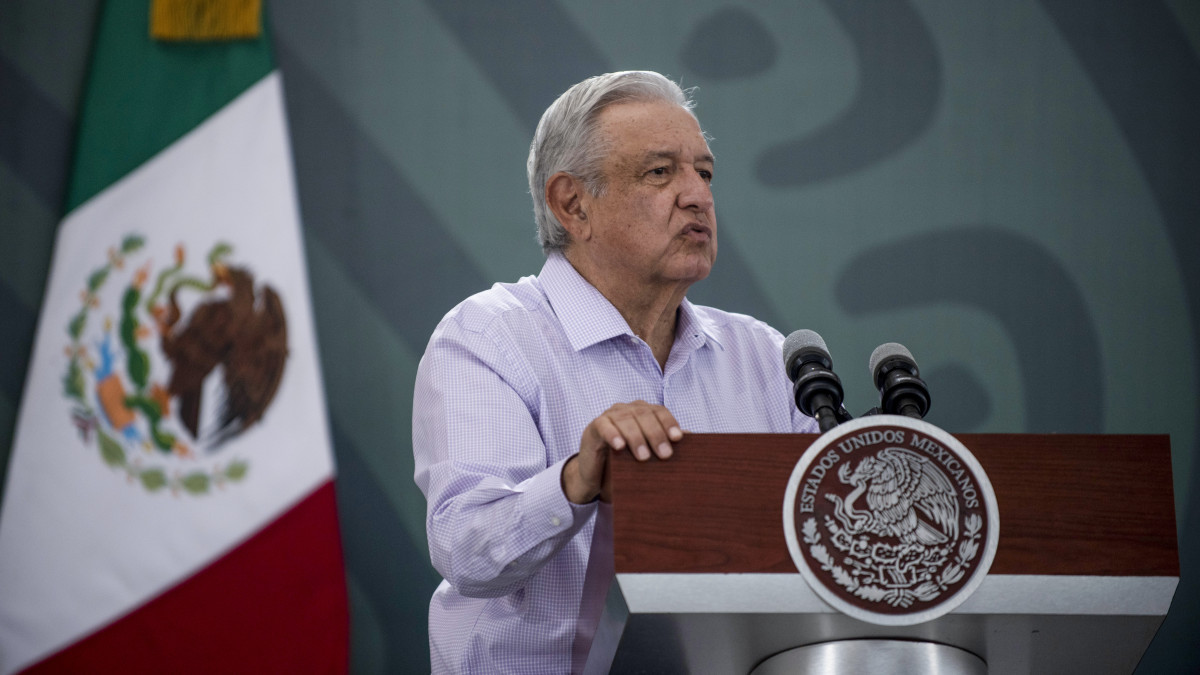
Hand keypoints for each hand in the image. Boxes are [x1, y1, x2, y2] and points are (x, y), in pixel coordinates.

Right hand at [561, 401, 683, 503]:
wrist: (597, 477)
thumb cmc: (626, 463)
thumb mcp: (648, 454)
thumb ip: (666, 443)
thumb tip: (691, 439)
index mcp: (642, 412)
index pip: (659, 411)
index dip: (669, 423)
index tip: (678, 439)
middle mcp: (627, 410)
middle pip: (644, 415)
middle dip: (656, 434)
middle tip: (665, 455)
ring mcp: (609, 416)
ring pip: (625, 419)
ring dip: (636, 438)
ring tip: (643, 457)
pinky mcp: (593, 427)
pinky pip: (603, 426)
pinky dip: (612, 434)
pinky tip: (620, 446)